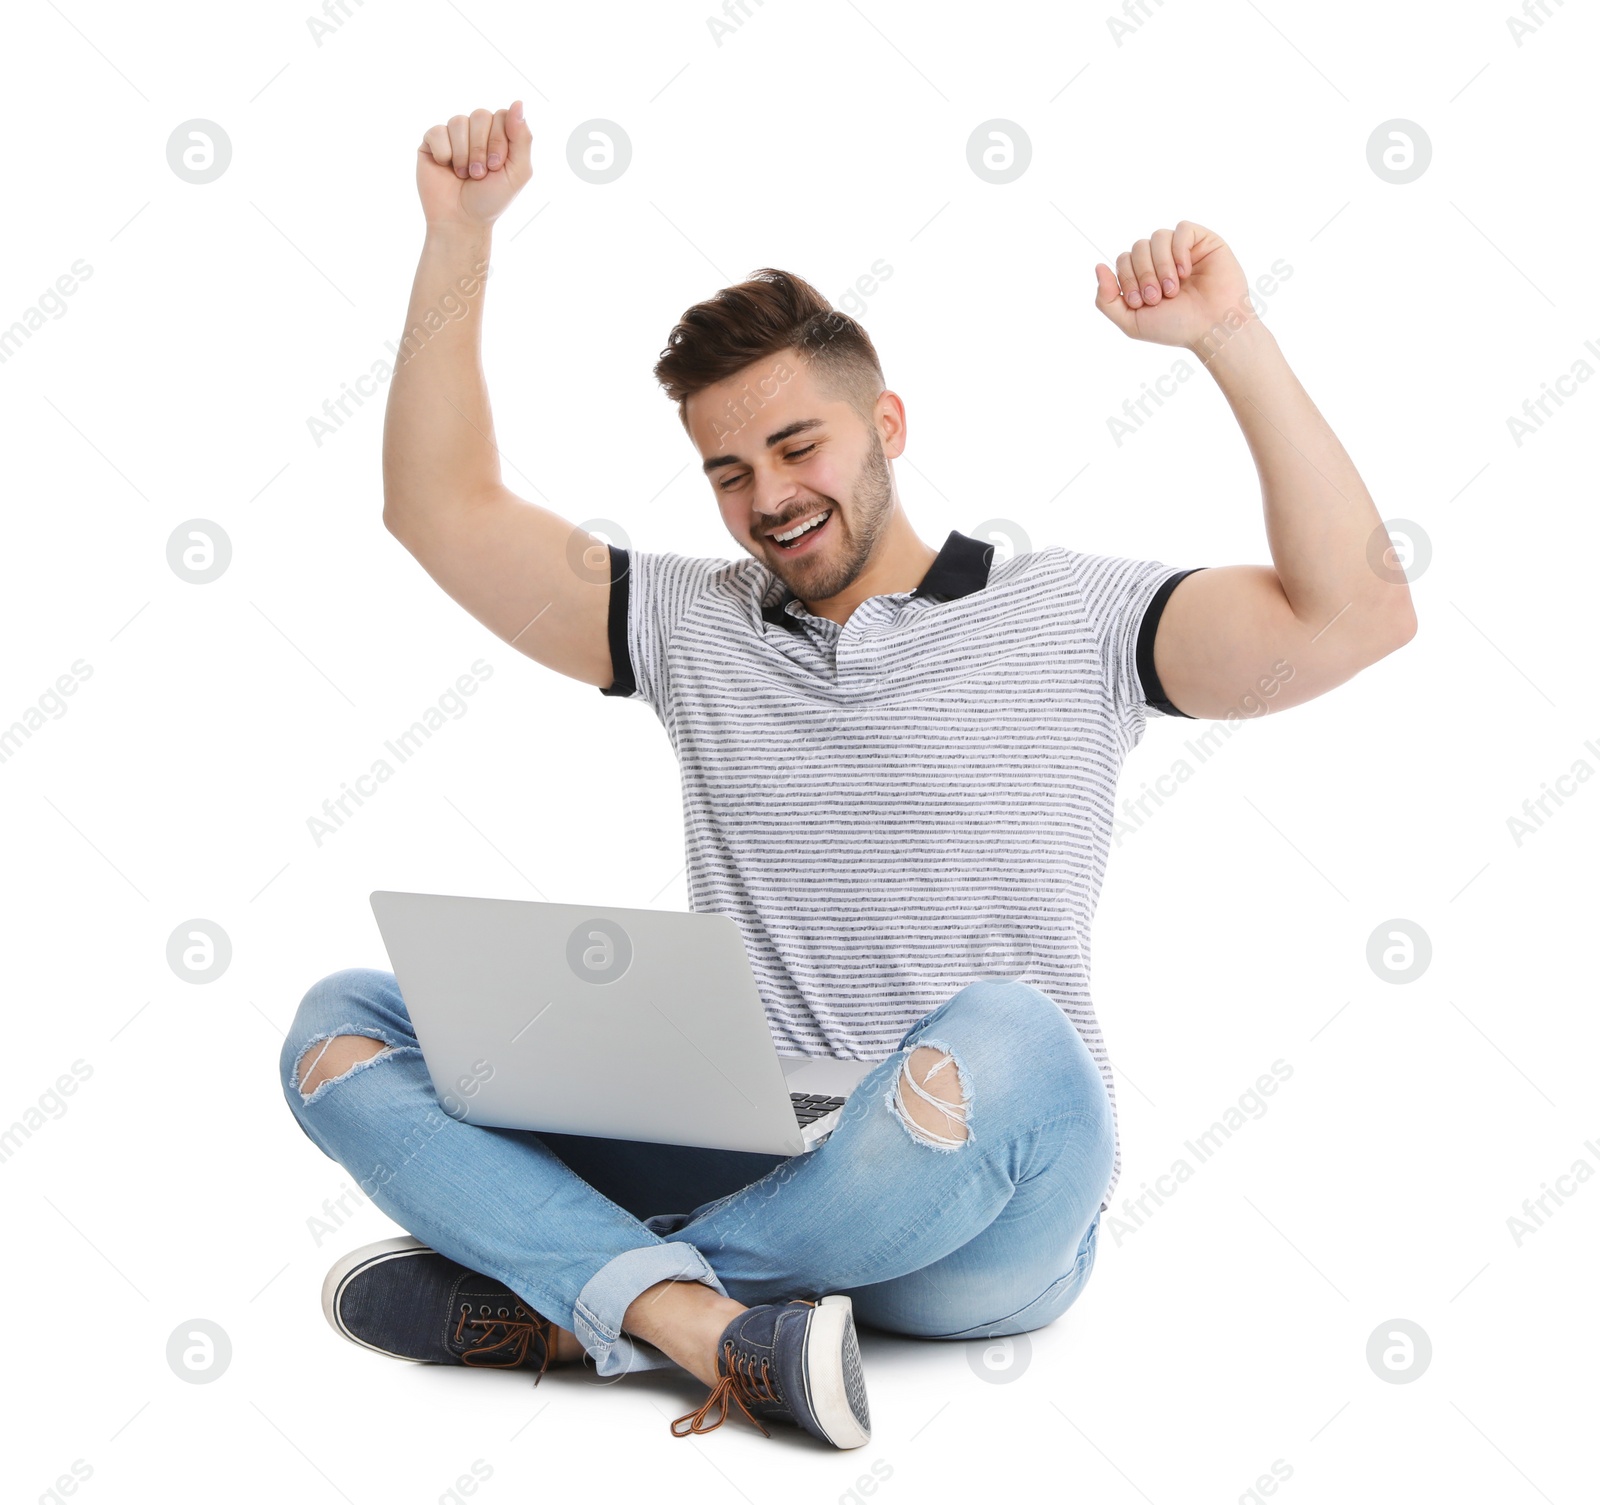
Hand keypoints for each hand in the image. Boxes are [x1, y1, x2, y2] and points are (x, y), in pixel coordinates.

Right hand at [416, 101, 531, 227]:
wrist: (461, 221)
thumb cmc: (491, 199)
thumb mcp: (517, 172)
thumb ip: (522, 138)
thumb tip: (518, 102)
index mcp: (499, 135)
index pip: (502, 116)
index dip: (499, 141)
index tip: (496, 167)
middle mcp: (476, 131)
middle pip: (480, 115)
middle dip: (481, 149)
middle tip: (479, 174)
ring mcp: (453, 135)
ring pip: (458, 121)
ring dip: (464, 154)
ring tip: (464, 175)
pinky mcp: (432, 142)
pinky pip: (437, 131)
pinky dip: (444, 154)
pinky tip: (446, 168)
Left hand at [1093, 222, 1251, 350]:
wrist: (1212, 329)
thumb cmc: (1176, 327)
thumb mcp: (1131, 322)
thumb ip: (1106, 299)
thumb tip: (1098, 266)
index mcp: (1144, 275)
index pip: (1123, 260)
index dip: (1127, 278)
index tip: (1141, 302)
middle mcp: (1162, 260)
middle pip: (1138, 247)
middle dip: (1144, 274)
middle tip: (1158, 297)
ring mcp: (1182, 249)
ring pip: (1157, 237)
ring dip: (1161, 265)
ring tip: (1173, 288)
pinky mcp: (1203, 241)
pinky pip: (1181, 229)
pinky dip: (1179, 250)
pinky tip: (1185, 271)